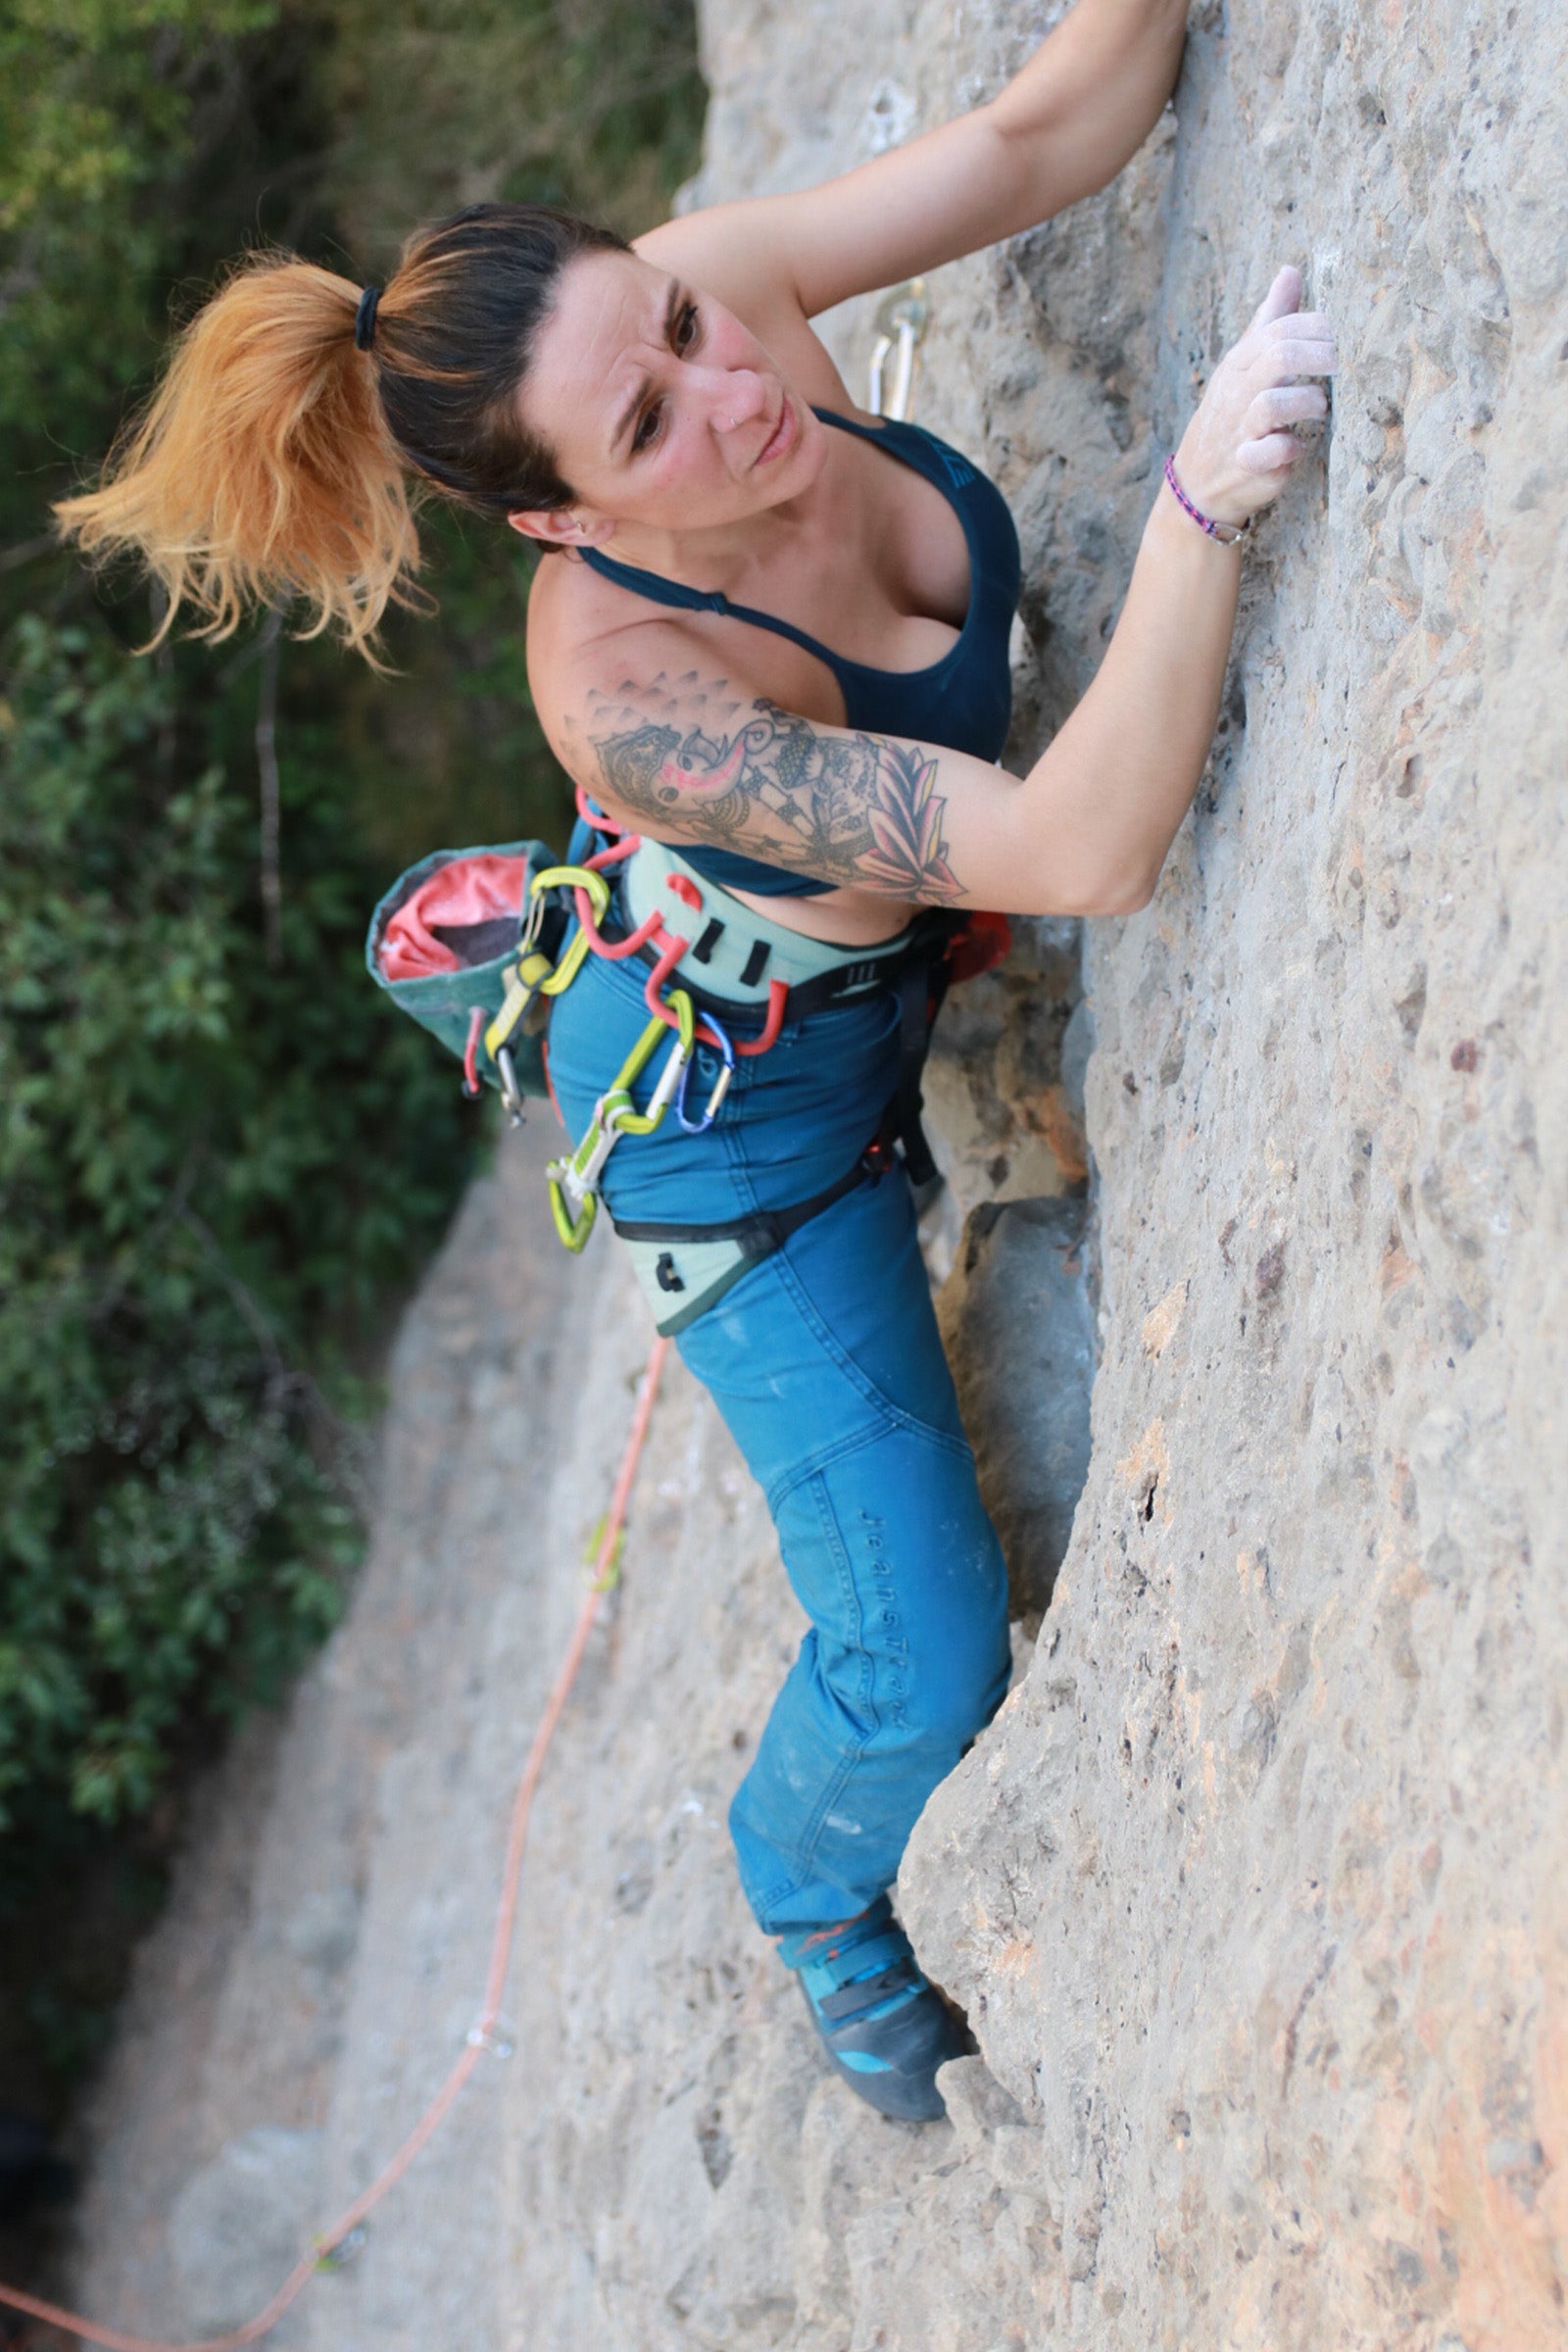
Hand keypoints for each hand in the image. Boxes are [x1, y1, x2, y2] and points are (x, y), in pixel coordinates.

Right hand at [1171, 265, 1336, 529]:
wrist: (1198, 481)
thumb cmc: (1232, 414)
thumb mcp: (1244, 363)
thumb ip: (1270, 320)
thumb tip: (1289, 271)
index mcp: (1239, 363)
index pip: (1279, 330)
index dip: (1317, 329)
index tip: (1340, 339)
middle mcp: (1236, 393)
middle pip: (1279, 357)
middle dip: (1318, 357)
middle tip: (1341, 366)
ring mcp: (1240, 430)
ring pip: (1273, 404)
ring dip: (1308, 402)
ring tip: (1320, 407)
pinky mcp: (1248, 465)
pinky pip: (1270, 453)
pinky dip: (1290, 447)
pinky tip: (1299, 445)